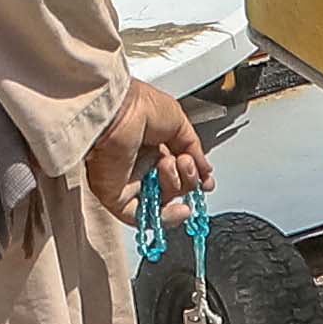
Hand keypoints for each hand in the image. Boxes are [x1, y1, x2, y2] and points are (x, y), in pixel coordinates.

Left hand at [91, 81, 209, 228]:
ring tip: (169, 165)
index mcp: (152, 147)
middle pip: (173, 189)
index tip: (206, 180)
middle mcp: (140, 166)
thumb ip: (194, 148)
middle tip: (184, 161)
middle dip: (187, 179)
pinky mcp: (116, 196)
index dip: (194, 179)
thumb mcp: (178, 121)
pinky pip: (142, 217)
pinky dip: (164, 218)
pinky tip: (181, 209)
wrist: (116, 110)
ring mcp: (128, 182)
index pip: (176, 172)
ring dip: (175, 187)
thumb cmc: (140, 105)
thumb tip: (205, 170)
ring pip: (162, 202)